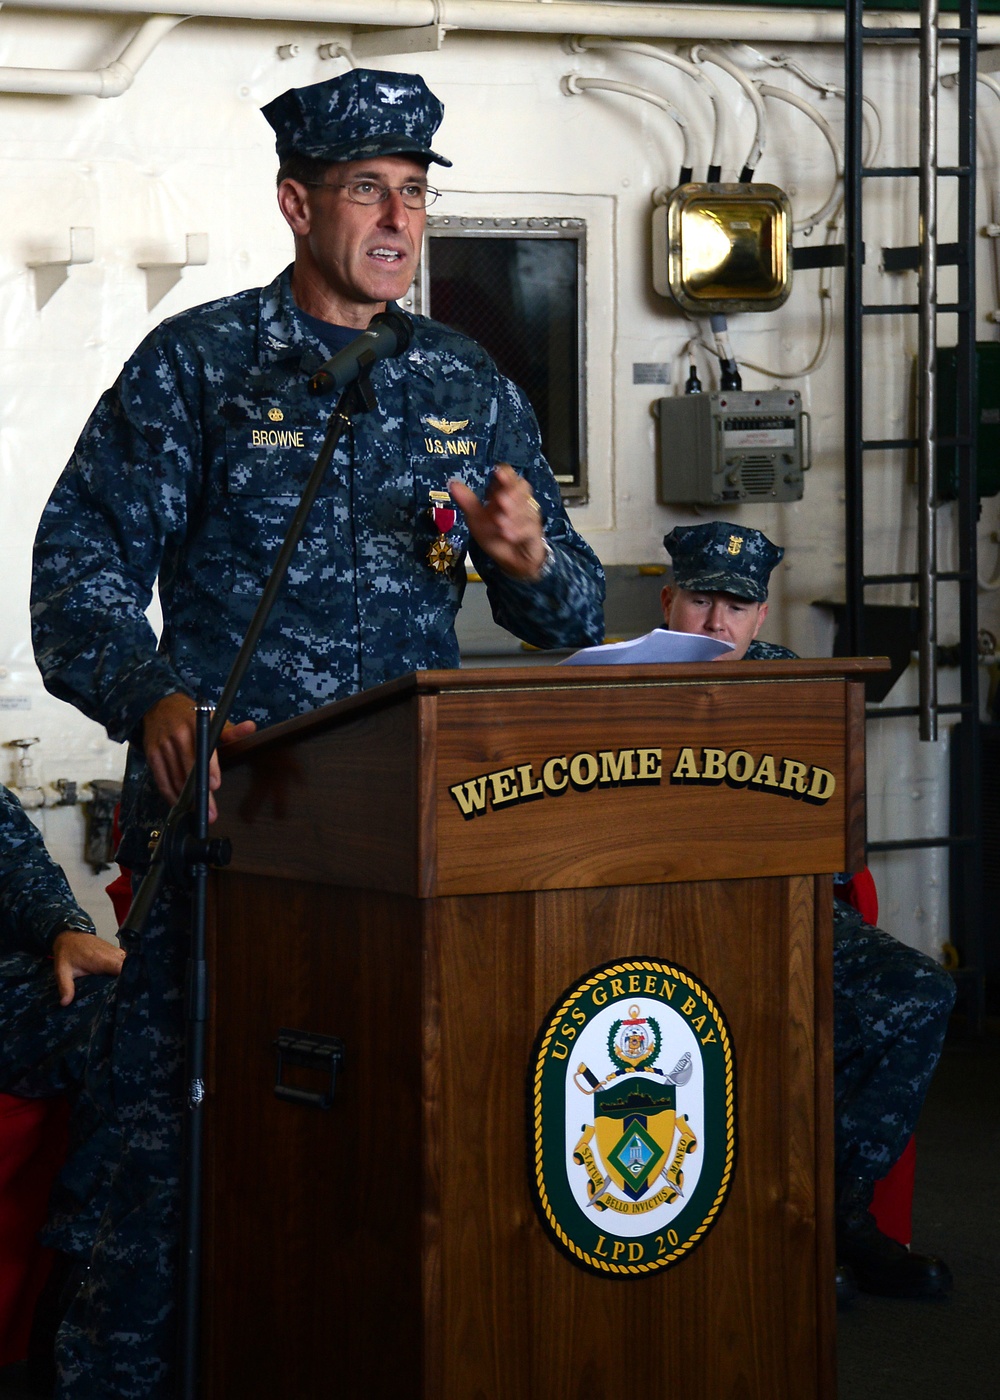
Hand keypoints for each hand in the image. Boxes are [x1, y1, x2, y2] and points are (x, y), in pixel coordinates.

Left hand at [52, 931, 125, 1006]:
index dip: (128, 981)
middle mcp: (114, 955)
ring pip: (130, 965)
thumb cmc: (67, 952)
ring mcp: (117, 952)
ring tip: (125, 990)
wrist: (69, 936)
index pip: (124, 970)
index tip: (127, 993)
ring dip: (128, 976)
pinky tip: (120, 980)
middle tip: (125, 996)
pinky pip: (127, 962)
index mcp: (103, 960)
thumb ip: (66, 987)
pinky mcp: (117, 952)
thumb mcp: (63, 971)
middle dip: (129, 982)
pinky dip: (125, 970)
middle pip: (130, 969)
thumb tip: (65, 1002)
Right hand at [142, 692, 256, 819]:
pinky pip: (161, 780)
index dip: (209, 769)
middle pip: (189, 770)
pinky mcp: (151, 755)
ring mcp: (162, 746)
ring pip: (174, 778)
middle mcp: (177, 736)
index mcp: (195, 725)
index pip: (203, 749)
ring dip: (186, 800)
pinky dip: (170, 795)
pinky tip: (179, 805)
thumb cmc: (191, 716)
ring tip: (198, 814)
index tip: (215, 785)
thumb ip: (231, 729)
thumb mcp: (212, 718)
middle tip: (211, 813)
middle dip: (200, 794)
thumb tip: (251, 728)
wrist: (159, 705)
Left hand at [448, 464, 548, 580]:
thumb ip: (467, 501)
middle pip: (522, 487)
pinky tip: (507, 534)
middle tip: (500, 499)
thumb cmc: (495, 536)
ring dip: (513, 513)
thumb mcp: (477, 519)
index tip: (497, 473)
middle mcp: (519, 501)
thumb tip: (452, 483)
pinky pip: (529, 528)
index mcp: (504, 493)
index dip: (505, 473)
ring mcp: (529, 516)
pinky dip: (518, 531)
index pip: (508, 476)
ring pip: (526, 508)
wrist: (511, 561)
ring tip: (499, 521)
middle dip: (512, 492)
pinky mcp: (535, 533)